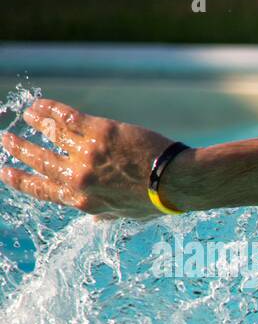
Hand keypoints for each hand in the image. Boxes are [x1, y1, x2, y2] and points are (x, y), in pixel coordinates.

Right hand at [1, 98, 178, 217]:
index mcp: (84, 201)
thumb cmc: (156, 201)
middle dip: (18, 149)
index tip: (4, 172)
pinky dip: (49, 109)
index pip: (42, 190)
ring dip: (34, 122)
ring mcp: (87, 154)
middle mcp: (79, 179)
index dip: (19, 180)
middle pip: (38, 161)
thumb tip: (95, 219)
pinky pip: (65, 116)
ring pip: (49, 134)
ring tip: (27, 115)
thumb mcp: (126, 215)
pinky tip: (41, 105)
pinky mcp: (98, 132)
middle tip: (5, 140)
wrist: (175, 182)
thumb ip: (105, 214)